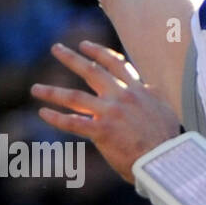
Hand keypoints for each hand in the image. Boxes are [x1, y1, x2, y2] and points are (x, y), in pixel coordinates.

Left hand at [31, 41, 178, 182]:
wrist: (168, 159)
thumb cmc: (169, 141)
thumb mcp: (165, 110)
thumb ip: (153, 97)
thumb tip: (148, 90)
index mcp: (140, 90)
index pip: (117, 64)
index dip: (99, 52)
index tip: (85, 45)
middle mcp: (123, 96)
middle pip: (92, 72)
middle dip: (71, 59)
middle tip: (56, 49)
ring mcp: (111, 113)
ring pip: (75, 97)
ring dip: (52, 92)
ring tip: (35, 89)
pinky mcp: (102, 131)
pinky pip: (73, 123)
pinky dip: (56, 118)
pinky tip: (43, 113)